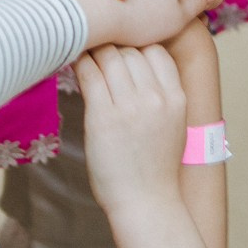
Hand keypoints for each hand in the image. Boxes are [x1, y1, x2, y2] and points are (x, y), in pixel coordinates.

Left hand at [77, 43, 189, 212]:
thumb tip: (137, 67)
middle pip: (132, 50)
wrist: (146, 203)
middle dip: (112, 45)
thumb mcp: (172, 124)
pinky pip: (89, 74)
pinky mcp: (103, 116)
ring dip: (94, 49)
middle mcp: (156, 97)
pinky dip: (79, 61)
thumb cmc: (154, 168)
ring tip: (80, 46)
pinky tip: (70, 59)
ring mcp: (130, 106)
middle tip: (94, 43)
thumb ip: (161, 95)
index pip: (156, 51)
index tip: (120, 48)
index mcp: (177, 98)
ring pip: (110, 57)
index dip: (137, 45)